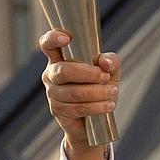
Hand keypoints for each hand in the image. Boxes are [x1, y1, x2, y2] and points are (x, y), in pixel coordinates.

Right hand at [40, 29, 120, 159]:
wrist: (93, 122)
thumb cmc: (97, 89)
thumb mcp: (108, 72)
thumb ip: (110, 61)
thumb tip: (105, 62)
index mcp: (58, 59)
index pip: (47, 44)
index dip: (53, 38)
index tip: (67, 38)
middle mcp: (51, 74)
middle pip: (63, 70)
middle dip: (88, 74)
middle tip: (105, 77)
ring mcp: (52, 94)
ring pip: (74, 92)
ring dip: (98, 92)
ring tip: (113, 92)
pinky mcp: (58, 111)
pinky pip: (78, 108)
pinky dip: (97, 106)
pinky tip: (109, 105)